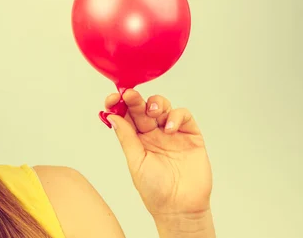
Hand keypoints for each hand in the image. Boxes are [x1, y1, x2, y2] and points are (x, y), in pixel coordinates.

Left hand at [103, 89, 212, 218]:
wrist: (179, 207)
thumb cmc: (154, 189)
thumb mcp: (135, 161)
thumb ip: (126, 137)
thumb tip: (112, 116)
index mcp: (137, 139)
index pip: (127, 115)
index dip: (120, 104)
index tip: (113, 98)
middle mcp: (153, 133)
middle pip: (142, 108)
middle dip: (135, 99)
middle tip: (130, 95)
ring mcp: (172, 133)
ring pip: (163, 106)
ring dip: (156, 103)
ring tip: (152, 112)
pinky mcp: (190, 135)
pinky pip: (183, 116)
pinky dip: (175, 116)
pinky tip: (169, 128)